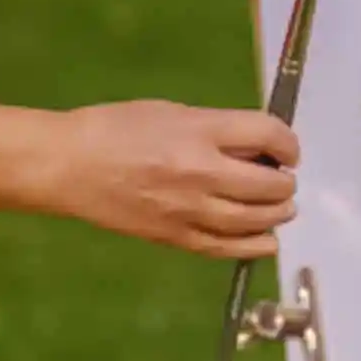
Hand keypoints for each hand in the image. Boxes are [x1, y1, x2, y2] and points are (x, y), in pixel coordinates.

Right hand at [51, 101, 298, 259]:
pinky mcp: (174, 238)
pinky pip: (223, 248)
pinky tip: (266, 241)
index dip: (288, 142)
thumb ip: (217, 129)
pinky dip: (251, 246)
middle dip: (285, 182)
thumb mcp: (173, 112)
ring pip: (252, 220)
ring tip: (282, 208)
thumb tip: (256, 146)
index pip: (267, 135)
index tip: (288, 148)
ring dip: (276, 214)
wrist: (72, 165)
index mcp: (200, 131)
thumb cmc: (119, 128)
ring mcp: (188, 210)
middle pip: (266, 184)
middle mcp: (200, 172)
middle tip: (285, 179)